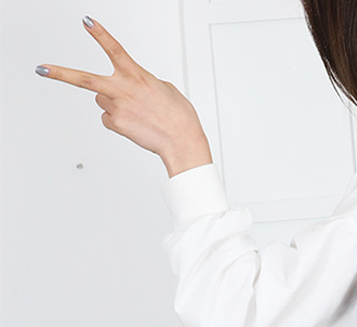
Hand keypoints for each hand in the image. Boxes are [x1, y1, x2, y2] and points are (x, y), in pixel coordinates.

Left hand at [36, 17, 211, 176]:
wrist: (182, 141)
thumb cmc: (178, 117)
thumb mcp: (164, 89)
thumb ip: (143, 81)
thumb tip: (132, 86)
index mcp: (137, 75)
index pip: (114, 49)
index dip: (100, 34)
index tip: (87, 22)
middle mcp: (123, 89)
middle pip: (84, 79)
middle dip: (60, 74)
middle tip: (41, 69)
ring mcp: (118, 107)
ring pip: (102, 100)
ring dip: (113, 103)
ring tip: (135, 112)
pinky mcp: (117, 124)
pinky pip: (108, 119)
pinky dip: (118, 121)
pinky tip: (134, 123)